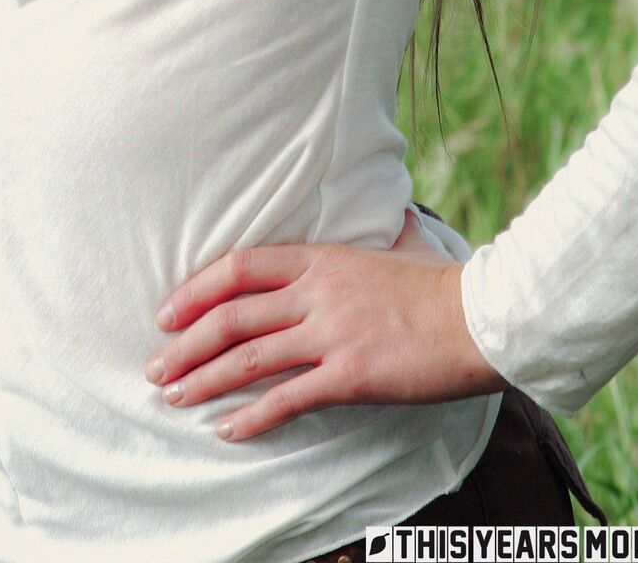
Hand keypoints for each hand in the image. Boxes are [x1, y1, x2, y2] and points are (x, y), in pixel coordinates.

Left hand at [144, 207, 505, 440]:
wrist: (481, 316)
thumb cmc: (442, 283)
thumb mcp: (402, 243)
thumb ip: (381, 233)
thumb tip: (395, 208)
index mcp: (322, 257)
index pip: (240, 266)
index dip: (197, 289)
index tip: (168, 312)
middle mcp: (317, 292)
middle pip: (233, 315)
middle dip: (186, 343)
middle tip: (155, 365)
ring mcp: (332, 333)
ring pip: (250, 358)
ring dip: (204, 380)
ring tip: (174, 397)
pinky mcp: (351, 374)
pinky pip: (289, 398)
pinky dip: (252, 417)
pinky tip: (227, 429)